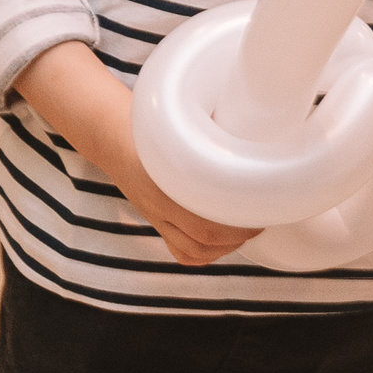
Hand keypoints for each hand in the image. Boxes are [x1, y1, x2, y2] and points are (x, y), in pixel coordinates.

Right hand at [12, 40, 257, 264]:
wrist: (109, 131)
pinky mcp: (156, 220)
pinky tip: (219, 239)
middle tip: (260, 215)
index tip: (262, 206)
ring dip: (225, 246)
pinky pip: (180, 252)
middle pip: (207, 240)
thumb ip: (215, 129)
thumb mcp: (182, 120)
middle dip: (240, 233)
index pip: (209, 222)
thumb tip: (257, 121)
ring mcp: (157, 216)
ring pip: (195, 251)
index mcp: (170, 180)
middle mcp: (161, 205)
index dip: (241, 223)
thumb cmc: (148, 121)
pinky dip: (203, 253)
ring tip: (244, 227)